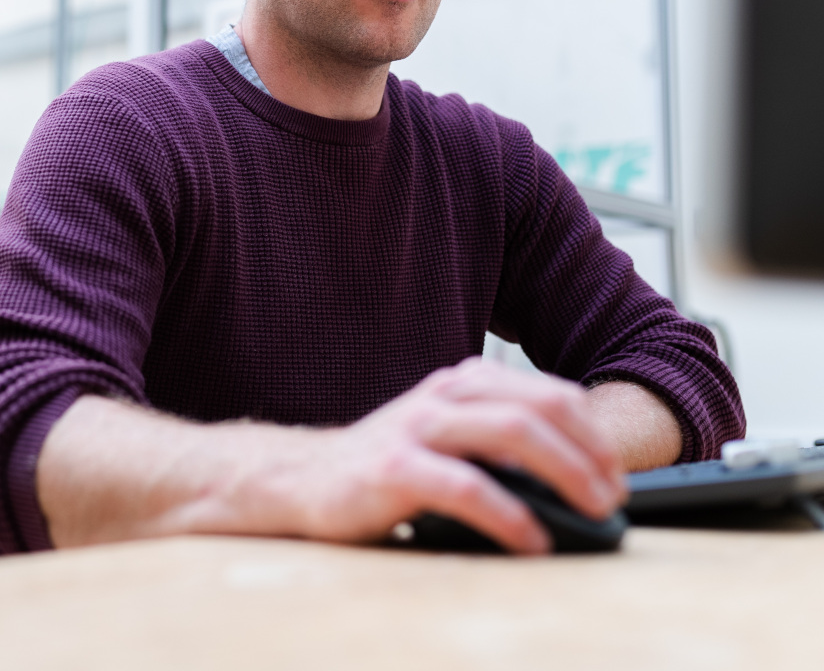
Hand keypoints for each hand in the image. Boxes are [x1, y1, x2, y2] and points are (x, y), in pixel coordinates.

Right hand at [287, 358, 625, 553]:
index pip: (547, 393)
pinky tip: (532, 540)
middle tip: (613, 494)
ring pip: (509, 433)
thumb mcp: (445, 433)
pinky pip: (465, 486)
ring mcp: (417, 428)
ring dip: (564, 472)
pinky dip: (509, 514)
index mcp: (462, 382)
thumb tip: (572, 474)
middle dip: (588, 451)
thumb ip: (495, 437)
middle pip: (536, 408)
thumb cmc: (389, 461)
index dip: (592, 431)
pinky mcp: (394, 469)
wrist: (305, 477)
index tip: (616, 472)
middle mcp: (443, 394)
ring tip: (592, 510)